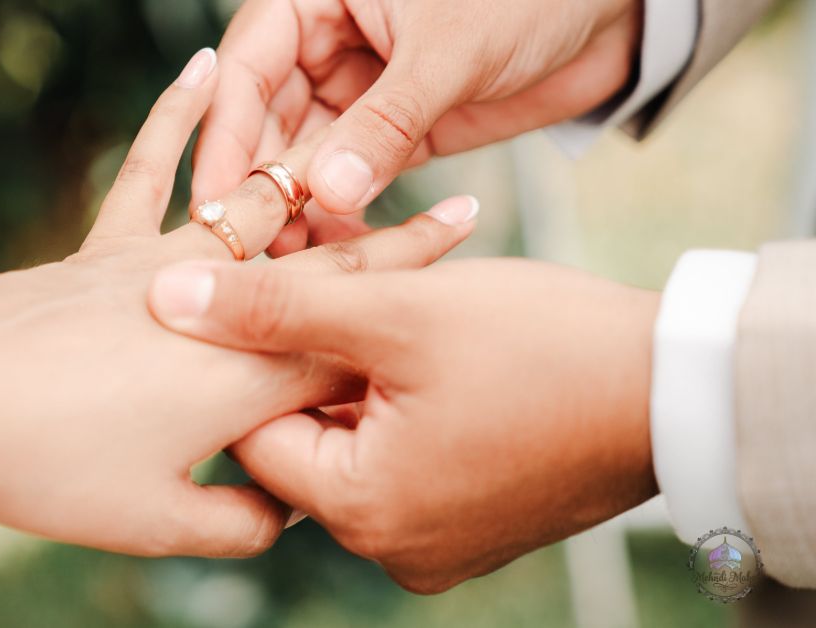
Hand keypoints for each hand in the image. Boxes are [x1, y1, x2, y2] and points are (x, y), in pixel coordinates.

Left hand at [0, 49, 477, 558]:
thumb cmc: (50, 460)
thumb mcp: (156, 520)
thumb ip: (237, 523)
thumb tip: (271, 514)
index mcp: (255, 377)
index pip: (358, 343)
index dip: (418, 313)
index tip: (473, 280)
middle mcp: (226, 309)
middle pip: (328, 271)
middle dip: (394, 245)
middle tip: (456, 210)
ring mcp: (165, 267)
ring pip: (262, 217)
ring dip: (319, 187)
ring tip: (366, 153)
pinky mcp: (107, 250)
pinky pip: (148, 172)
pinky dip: (175, 117)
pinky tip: (203, 64)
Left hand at [147, 257, 658, 588]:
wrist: (674, 388)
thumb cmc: (543, 347)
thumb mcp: (397, 311)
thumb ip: (277, 306)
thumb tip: (169, 300)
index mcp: (362, 509)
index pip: (253, 432)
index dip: (255, 356)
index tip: (271, 299)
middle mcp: (390, 545)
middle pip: (303, 441)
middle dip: (309, 365)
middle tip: (333, 298)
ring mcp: (432, 541)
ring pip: (351, 445)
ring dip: (354, 381)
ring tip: (382, 318)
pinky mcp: (466, 522)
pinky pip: (399, 461)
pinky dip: (395, 408)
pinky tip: (418, 356)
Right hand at [193, 0, 639, 253]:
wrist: (611, 10)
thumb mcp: (450, 49)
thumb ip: (387, 121)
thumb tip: (329, 191)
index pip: (249, 68)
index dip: (228, 135)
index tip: (218, 199)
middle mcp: (329, 44)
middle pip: (268, 121)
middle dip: (262, 184)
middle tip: (254, 248)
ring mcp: (362, 92)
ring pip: (308, 158)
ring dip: (300, 208)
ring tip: (296, 263)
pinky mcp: (398, 132)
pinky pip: (355, 180)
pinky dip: (345, 216)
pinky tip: (342, 254)